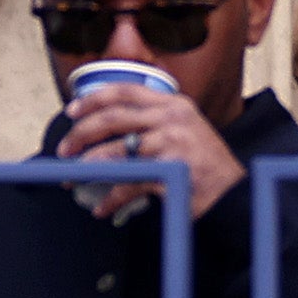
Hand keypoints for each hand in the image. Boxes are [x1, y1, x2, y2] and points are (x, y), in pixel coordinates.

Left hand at [57, 84, 244, 222]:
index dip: (93, 99)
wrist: (234, 195)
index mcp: (174, 103)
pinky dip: (111, 198)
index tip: (71, 111)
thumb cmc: (204, 166)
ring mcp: (172, 144)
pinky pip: (129, 184)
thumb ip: (152, 122)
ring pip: (116, 152)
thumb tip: (106, 128)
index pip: (125, 90)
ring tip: (72, 179)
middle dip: (81, 134)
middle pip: (113, 118)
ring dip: (88, 168)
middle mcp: (173, 118)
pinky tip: (102, 207)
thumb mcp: (184, 130)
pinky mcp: (170, 173)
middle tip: (64, 150)